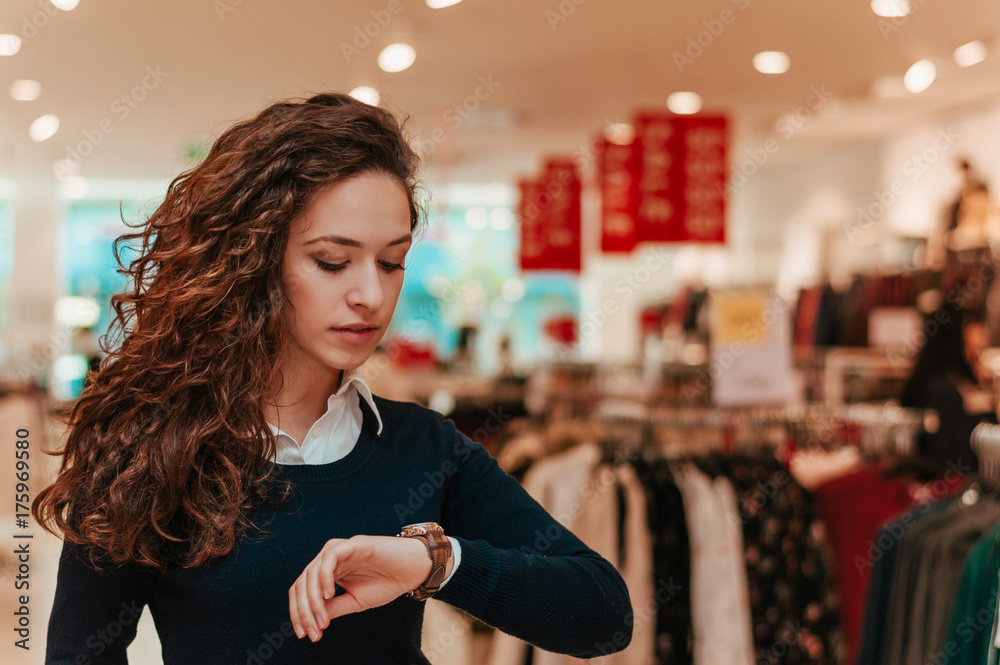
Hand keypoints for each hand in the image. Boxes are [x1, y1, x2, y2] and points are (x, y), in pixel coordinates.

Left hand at [288, 534, 432, 641]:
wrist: (414, 570)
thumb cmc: (387, 582)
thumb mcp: (355, 602)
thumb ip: (333, 608)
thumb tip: (312, 622)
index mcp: (328, 571)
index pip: (302, 590)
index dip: (299, 613)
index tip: (303, 634)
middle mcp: (330, 559)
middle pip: (302, 583)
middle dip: (303, 610)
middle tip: (312, 631)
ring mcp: (340, 550)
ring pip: (311, 572)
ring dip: (313, 600)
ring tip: (323, 620)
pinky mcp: (353, 544)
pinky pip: (329, 558)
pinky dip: (324, 577)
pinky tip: (329, 595)